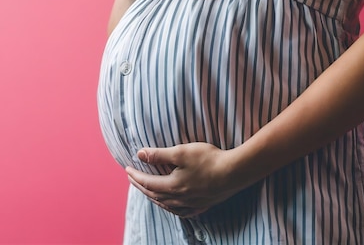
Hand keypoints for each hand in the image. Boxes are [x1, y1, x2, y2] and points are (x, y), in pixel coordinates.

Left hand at [125, 142, 244, 217]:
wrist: (236, 172)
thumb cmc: (209, 159)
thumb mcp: (181, 152)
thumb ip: (159, 154)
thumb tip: (139, 155)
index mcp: (173, 186)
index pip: (148, 183)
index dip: (135, 176)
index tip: (127, 168)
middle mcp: (180, 199)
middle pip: (155, 195)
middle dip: (141, 186)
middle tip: (132, 178)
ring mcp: (193, 204)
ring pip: (167, 205)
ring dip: (154, 197)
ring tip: (147, 191)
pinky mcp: (204, 204)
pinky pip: (182, 212)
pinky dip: (172, 208)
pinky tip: (173, 205)